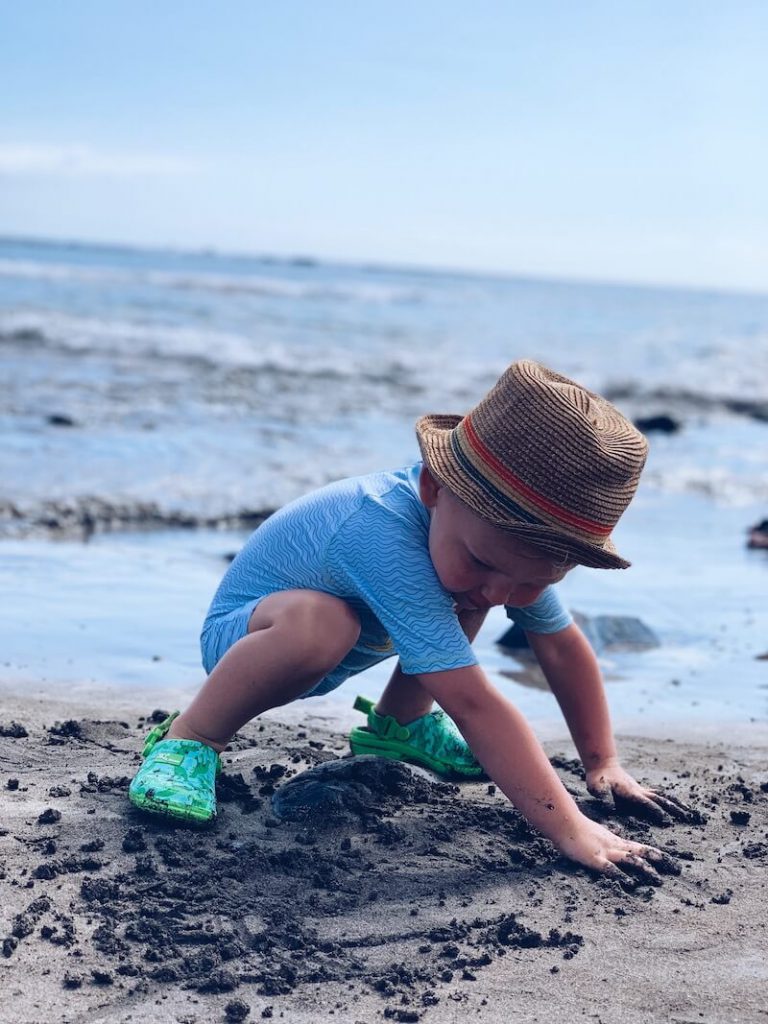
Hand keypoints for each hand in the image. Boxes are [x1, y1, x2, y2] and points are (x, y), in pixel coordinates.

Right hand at [559, 815, 679, 885]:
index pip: (642, 848)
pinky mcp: (594, 859)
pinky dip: (621, 876)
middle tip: (678, 869)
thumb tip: (617, 833)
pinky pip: (609, 869)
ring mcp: (605, 852)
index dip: (658, 855)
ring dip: (645, 870)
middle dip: (660, 862)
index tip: (673, 862)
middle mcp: (615, 847)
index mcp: (617, 842)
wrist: (564, 823)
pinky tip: (629, 884)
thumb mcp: (599, 833)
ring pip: (630, 860)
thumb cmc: (579, 829)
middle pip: (642, 853)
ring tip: (658, 880)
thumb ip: (609, 836)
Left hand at [585, 757, 694, 823]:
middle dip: (674, 809)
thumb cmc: (598, 779)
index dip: (656, 811)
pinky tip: (675, 804)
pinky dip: (668, 799)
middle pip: (660, 799)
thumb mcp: (598, 788)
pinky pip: (657, 795)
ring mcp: (641, 790)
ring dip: (675, 804)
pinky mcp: (640, 790)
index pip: (647, 803)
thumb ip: (604, 798)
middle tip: (688, 817)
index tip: (667, 820)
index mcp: (631, 792)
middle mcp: (639, 791)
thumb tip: (611, 809)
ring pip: (662, 796)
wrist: (602, 764)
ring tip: (689, 812)